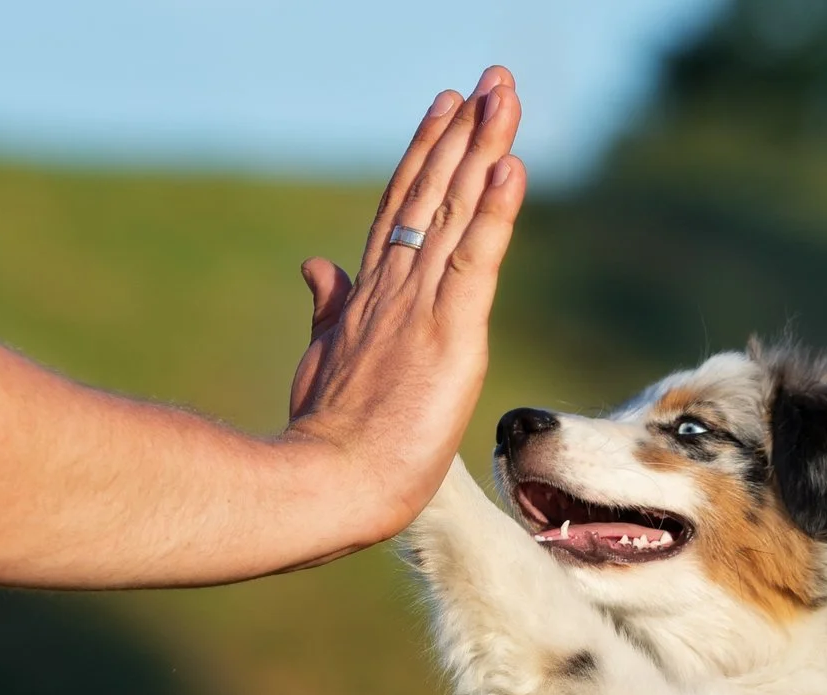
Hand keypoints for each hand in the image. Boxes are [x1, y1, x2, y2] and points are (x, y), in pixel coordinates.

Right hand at [288, 67, 527, 549]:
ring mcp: (420, 306)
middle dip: (463, 133)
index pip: (402, 209)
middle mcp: (393, 287)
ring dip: (483, 149)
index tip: (446, 108)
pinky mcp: (449, 332)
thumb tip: (315, 263)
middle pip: (433, 192)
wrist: (327, 483)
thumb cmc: (327, 437)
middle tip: (491, 79)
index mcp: (369, 294)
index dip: (426, 155)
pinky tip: (511, 165)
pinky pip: (477, 259)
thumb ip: (327, 306)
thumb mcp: (324, 359)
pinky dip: (496, 212)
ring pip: (456, 211)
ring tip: (503, 96)